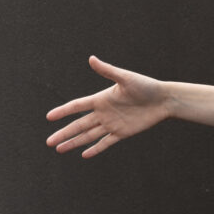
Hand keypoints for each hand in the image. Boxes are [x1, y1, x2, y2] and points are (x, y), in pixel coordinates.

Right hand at [47, 56, 169, 158]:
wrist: (164, 99)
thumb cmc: (146, 86)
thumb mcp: (126, 78)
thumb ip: (108, 70)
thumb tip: (91, 58)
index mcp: (101, 99)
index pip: (77, 106)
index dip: (63, 111)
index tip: (49, 117)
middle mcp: (104, 112)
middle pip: (79, 124)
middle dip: (64, 133)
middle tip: (48, 141)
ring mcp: (112, 123)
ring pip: (89, 135)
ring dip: (74, 142)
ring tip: (59, 149)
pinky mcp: (123, 132)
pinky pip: (106, 142)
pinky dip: (95, 148)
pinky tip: (84, 154)